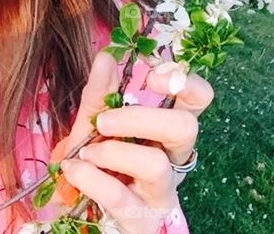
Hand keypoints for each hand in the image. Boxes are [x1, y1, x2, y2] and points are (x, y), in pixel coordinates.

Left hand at [50, 49, 213, 233]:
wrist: (74, 215)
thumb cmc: (95, 164)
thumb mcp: (93, 125)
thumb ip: (100, 94)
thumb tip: (106, 57)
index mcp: (167, 130)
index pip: (199, 99)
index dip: (183, 81)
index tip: (150, 76)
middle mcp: (173, 160)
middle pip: (185, 128)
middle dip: (140, 118)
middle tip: (105, 120)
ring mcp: (161, 193)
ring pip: (156, 164)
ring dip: (113, 152)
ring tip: (87, 152)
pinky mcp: (141, 221)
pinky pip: (121, 196)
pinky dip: (91, 178)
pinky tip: (74, 171)